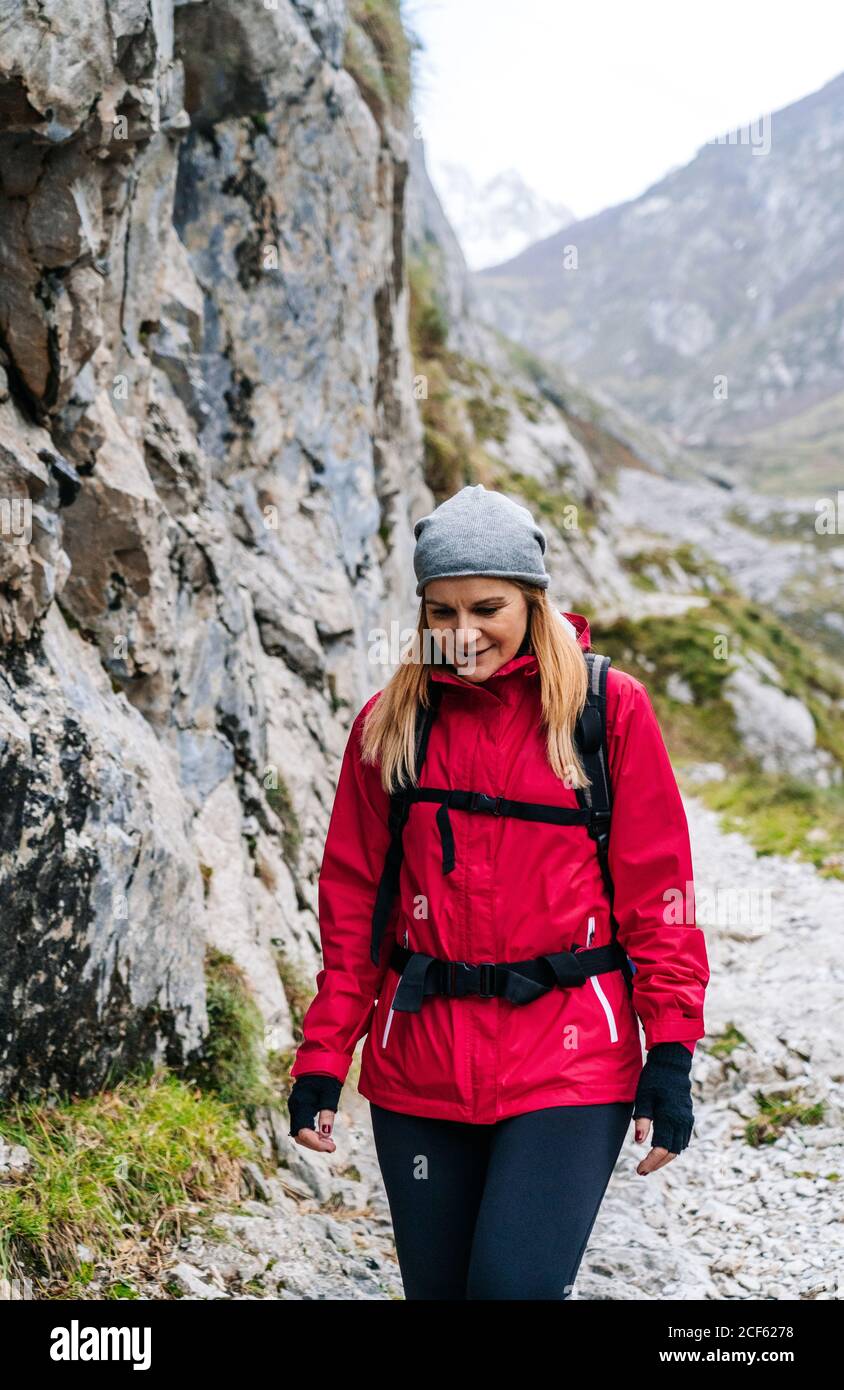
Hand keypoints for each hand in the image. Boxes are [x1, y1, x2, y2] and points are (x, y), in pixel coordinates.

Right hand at [287, 1073, 342, 1153]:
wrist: (319, 1059)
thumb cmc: (326, 1075)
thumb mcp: (330, 1093)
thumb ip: (327, 1113)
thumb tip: (326, 1134)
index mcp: (300, 1104)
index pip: (303, 1133)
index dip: (317, 1143)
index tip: (332, 1148)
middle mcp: (295, 1108)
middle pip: (300, 1136)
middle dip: (315, 1144)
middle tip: (332, 1147)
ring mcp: (296, 1108)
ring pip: (300, 1132)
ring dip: (314, 1140)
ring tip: (330, 1143)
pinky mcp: (300, 1107)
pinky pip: (302, 1125)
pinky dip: (312, 1133)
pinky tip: (324, 1134)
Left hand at [632, 1041, 694, 1174]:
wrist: (671, 1065)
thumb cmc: (654, 1079)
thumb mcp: (643, 1098)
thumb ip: (641, 1120)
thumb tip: (639, 1142)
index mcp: (670, 1118)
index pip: (661, 1149)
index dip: (650, 1162)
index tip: (639, 1170)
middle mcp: (682, 1122)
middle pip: (671, 1152)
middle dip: (657, 1163)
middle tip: (643, 1170)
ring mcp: (687, 1120)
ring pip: (679, 1147)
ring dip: (666, 1157)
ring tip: (650, 1162)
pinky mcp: (688, 1117)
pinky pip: (683, 1139)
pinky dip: (673, 1148)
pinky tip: (662, 1150)